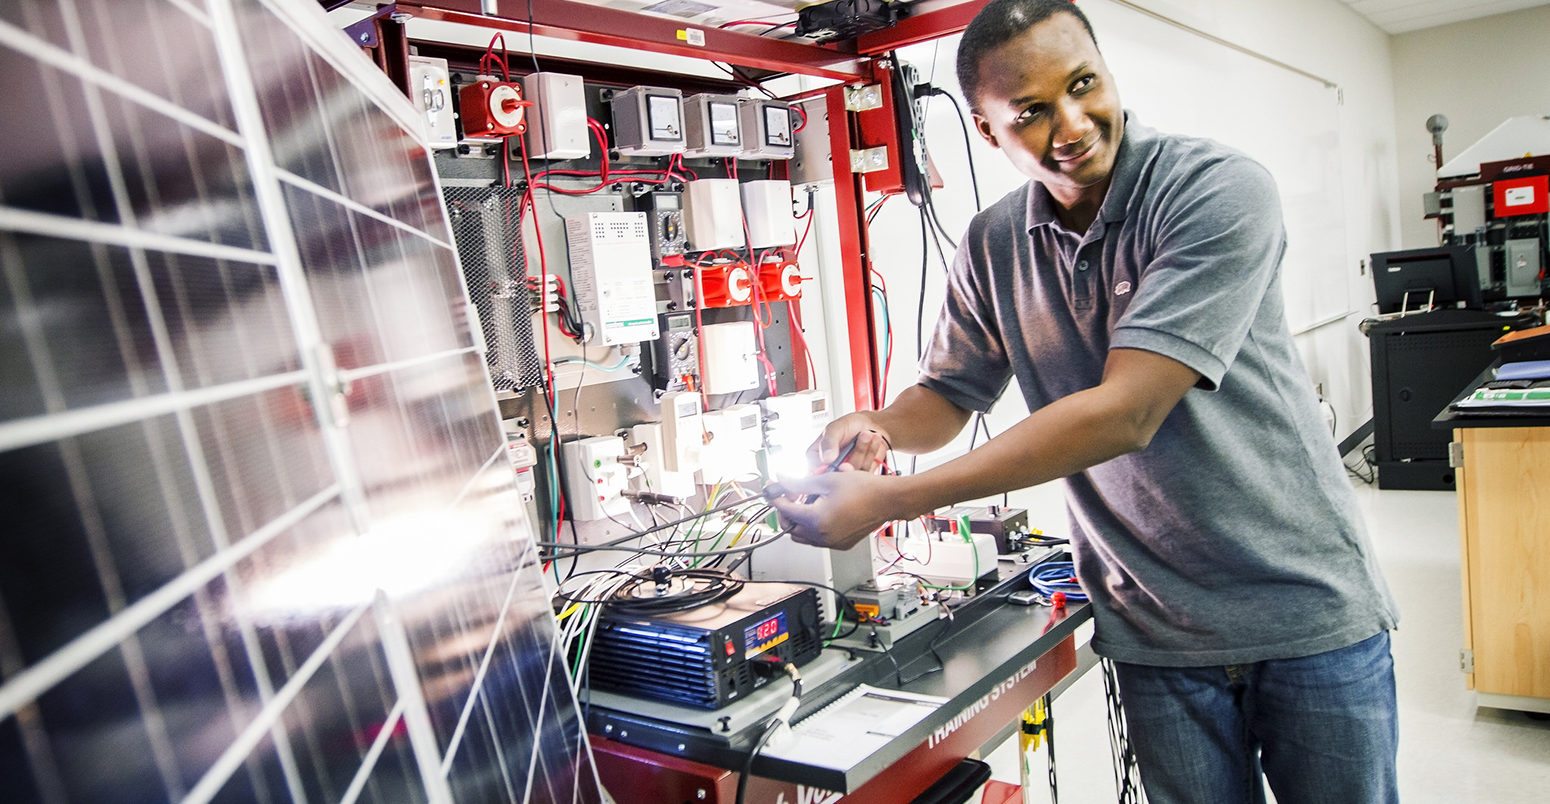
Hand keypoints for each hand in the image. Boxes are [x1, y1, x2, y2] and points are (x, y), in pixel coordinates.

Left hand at [768, 470, 894, 549]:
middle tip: (789, 496)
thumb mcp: (826, 480)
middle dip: (786, 512)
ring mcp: (832, 543)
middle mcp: (823, 536)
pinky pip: (819, 540)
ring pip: (804, 537)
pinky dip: (814, 528)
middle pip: (790, 529)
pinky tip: (821, 511)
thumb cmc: (864, 488)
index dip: (776, 498)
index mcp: (816, 520)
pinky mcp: (841, 544)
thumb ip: (800, 482)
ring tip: (806, 503)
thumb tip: (782, 480)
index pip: (785, 511)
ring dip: (799, 522)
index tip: (773, 490)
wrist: (888, 499)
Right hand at [809, 414, 889, 473]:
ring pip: (853, 474)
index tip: (842, 463)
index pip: (815, 474)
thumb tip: (826, 459)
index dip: (829, 473)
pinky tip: (873, 440)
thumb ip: (829, 442)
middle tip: (863, 436)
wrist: (869, 426)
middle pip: (837, 477)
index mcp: (815, 458)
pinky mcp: (860, 475)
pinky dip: (871, 454)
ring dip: (863, 451)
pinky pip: (866, 472)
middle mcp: (829, 469)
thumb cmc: (848, 425)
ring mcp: (845, 473)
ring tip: (867, 434)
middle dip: (853, 458)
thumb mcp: (835, 428)